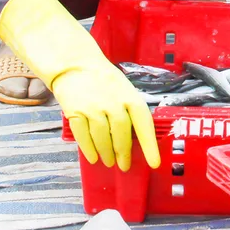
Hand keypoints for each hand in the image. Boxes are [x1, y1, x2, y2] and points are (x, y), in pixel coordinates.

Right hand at [0, 0, 159, 170]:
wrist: (75, 64)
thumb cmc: (104, 79)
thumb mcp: (123, 89)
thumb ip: (130, 110)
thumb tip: (137, 138)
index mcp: (129, 96)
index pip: (143, 123)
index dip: (150, 145)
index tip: (154, 163)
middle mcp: (112, 102)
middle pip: (121, 134)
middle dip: (123, 153)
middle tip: (124, 165)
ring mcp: (92, 107)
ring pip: (102, 137)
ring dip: (106, 153)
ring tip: (109, 161)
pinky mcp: (75, 111)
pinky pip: (83, 136)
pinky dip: (89, 149)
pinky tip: (93, 157)